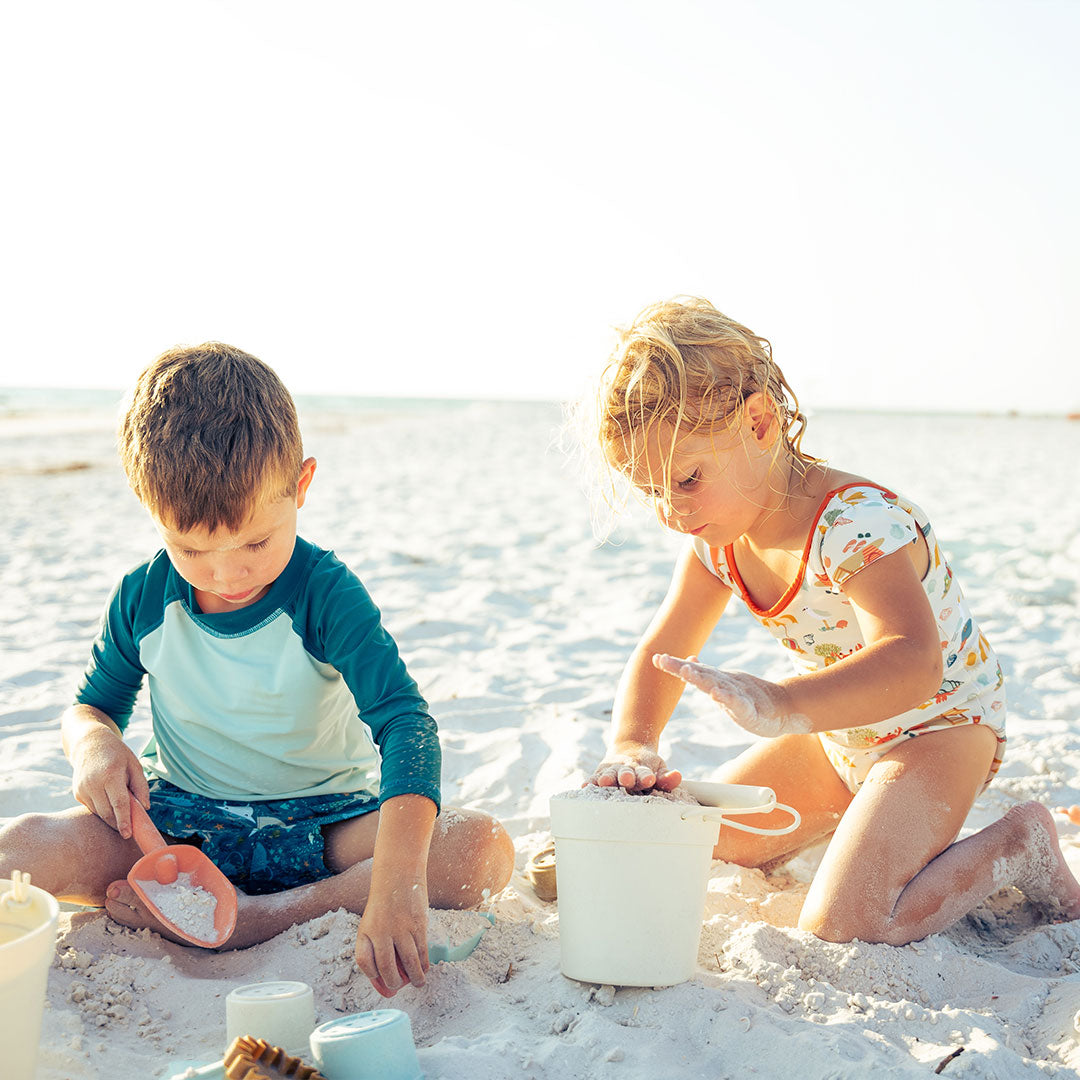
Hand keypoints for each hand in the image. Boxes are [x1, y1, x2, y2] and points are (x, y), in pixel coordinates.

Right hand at [69, 723, 149, 838]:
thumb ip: (141, 786)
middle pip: (108, 812)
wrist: (90, 744)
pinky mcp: (77, 793)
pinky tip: (109, 803)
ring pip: (99, 813)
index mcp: (110, 774)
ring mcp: (82, 789)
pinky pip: (92, 808)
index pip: (119, 803)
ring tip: (122, 815)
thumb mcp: (134, 765)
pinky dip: (102, 810)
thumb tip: (144, 807)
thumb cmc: (117, 754)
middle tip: (129, 830)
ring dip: (111, 818)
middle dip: (118, 824)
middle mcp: (93, 783)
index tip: (128, 834)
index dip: (124, 821)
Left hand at [355, 879, 429, 997]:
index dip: (372, 976)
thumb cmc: (385, 902)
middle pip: (386, 968)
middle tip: (400, 986)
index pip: (364, 962)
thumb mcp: (372, 921)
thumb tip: (389, 976)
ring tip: (418, 983)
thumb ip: (376, 945)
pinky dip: (424, 964)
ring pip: (409, 963)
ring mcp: (401, 928)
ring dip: (415, 978)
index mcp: (365, 931)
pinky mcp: (418, 924)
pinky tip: (425, 967)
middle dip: (394, 983)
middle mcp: (381, 931)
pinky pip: (422, 951)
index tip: (379, 979)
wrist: (398, 874)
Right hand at [585, 743, 681, 793]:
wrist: (629, 747)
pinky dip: (590, 781)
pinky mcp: (600, 773)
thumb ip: (667, 777)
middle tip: (627, 779)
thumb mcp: (659, 768)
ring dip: (607, 778)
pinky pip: (594, 777)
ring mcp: (612, 770)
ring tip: (604, 782)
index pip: (645, 774)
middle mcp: (626, 769)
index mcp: (642, 770)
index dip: (647, 776)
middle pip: (625, 773)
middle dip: (626, 777)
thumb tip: (677, 776)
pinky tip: (585, 785)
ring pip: (609, 775)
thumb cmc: (646, 766)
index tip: (650, 778)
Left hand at [652, 654, 808, 737]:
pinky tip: (716, 694)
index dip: (675, 665)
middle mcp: (726, 683)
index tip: (656, 658)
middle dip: (681, 667)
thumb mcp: (725, 685)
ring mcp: (738, 695)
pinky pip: (737, 704)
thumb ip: (706, 674)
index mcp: (718, 680)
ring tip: (685, 671)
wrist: (784, 707)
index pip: (694, 670)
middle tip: (663, 660)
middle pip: (701, 674)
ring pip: (717, 685)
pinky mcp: (750, 710)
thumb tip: (688, 660)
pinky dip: (726, 698)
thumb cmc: (752, 696)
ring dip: (700, 678)